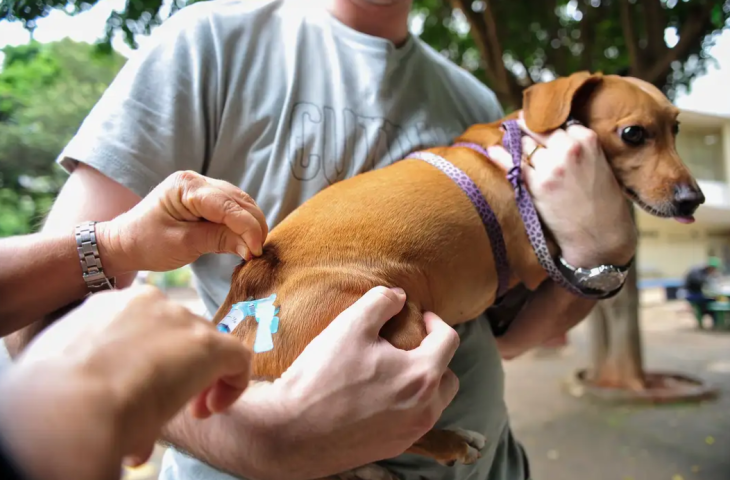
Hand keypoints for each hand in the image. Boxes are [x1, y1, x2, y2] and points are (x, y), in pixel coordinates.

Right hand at [0, 285, 251, 479]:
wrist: (69, 404)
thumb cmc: (56, 398)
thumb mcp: (73, 372)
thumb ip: (103, 374)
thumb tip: (123, 400)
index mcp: (109, 305)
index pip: (148, 324)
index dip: (154, 357)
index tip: (145, 388)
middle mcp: (149, 303)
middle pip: (181, 333)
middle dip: (181, 368)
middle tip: (172, 404)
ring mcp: (181, 320)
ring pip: (208, 345)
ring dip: (204, 379)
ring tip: (193, 410)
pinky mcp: (209, 344)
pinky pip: (238, 358)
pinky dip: (233, 385)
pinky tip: (211, 410)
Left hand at [98, 170, 268, 274]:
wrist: (125, 242)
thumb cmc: (147, 243)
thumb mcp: (183, 244)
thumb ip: (219, 241)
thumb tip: (252, 248)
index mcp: (186, 186)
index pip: (228, 206)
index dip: (247, 228)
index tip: (256, 251)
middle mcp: (197, 180)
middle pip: (239, 201)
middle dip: (254, 226)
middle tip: (258, 253)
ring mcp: (202, 187)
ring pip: (240, 203)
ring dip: (251, 224)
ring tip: (253, 248)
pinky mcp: (206, 198)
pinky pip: (233, 207)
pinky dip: (242, 223)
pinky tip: (245, 240)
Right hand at [265, 287, 460, 474]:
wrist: (291, 431)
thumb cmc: (322, 376)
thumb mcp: (350, 325)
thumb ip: (381, 302)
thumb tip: (399, 296)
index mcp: (421, 376)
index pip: (449, 341)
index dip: (435, 322)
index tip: (419, 317)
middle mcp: (425, 410)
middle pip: (448, 377)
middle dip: (435, 357)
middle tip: (409, 345)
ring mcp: (410, 434)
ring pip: (433, 403)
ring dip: (422, 384)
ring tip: (394, 371)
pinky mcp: (393, 449)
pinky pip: (412, 422)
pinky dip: (405, 406)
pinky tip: (378, 397)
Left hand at [487, 113, 635, 266]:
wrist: (601, 234)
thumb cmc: (602, 201)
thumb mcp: (598, 163)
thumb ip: (579, 147)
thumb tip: (553, 133)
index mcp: (587, 140)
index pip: (558, 122)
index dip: (546, 125)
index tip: (536, 123)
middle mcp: (569, 149)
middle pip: (538, 130)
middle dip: (527, 128)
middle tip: (516, 125)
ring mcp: (551, 166)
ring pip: (525, 145)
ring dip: (515, 142)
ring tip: (506, 137)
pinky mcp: (537, 185)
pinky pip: (513, 164)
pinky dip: (501, 156)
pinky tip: (493, 150)